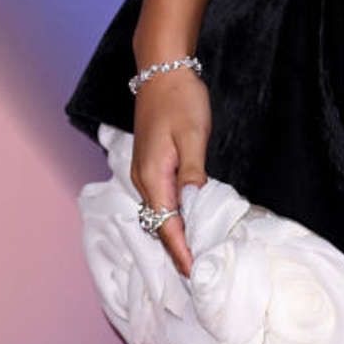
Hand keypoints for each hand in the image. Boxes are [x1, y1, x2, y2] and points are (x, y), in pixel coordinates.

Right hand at [129, 67, 210, 277]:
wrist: (162, 71)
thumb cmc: (180, 99)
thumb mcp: (193, 136)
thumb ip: (193, 173)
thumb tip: (195, 205)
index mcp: (153, 176)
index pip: (167, 224)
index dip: (180, 250)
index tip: (194, 273)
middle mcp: (143, 179)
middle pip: (159, 224)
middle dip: (177, 249)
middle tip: (200, 272)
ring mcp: (144, 171)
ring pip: (158, 213)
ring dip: (175, 233)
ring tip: (196, 253)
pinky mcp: (150, 163)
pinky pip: (159, 199)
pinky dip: (172, 216)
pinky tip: (187, 220)